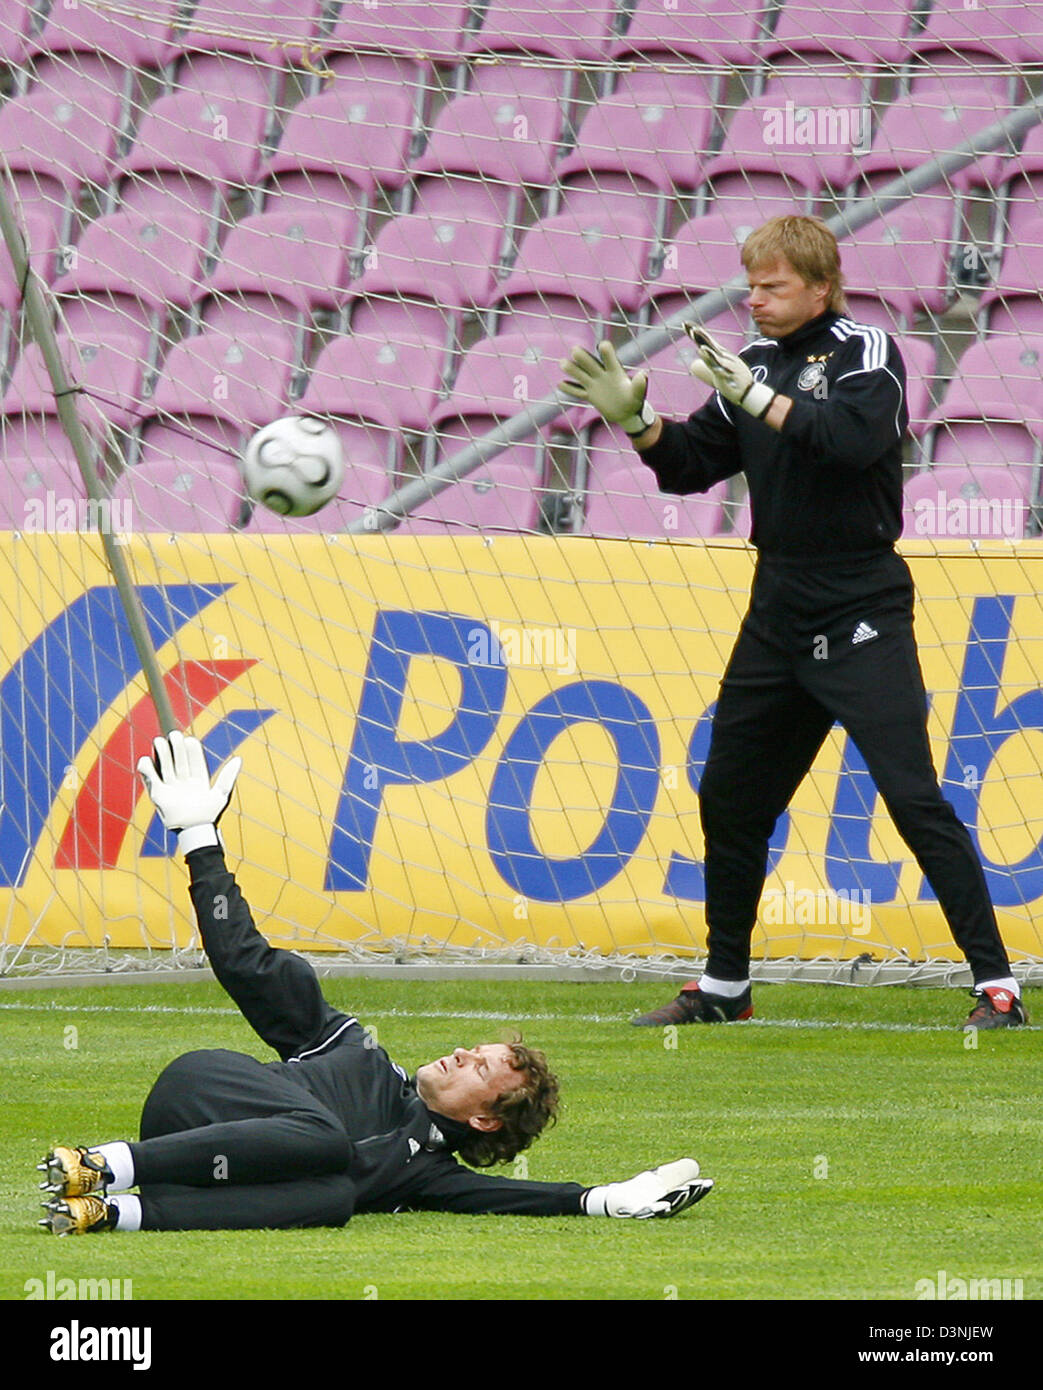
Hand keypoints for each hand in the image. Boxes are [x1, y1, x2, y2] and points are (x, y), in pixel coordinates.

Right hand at [137, 732, 240, 834]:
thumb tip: (238, 759)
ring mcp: (170, 786)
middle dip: (176, 746)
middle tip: (174, 735)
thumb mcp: (222, 794)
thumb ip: (228, 776)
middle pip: (178, 759)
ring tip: (160, 741)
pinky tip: (148, 759)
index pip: (193, 758)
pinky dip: (147, 768)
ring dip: (162, 752)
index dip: (191, 748)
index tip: (190, 739)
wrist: (194, 830)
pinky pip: (150, 777)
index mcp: (198, 778)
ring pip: (165, 765)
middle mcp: (184, 780)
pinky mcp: (158, 793)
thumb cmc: (209, 814)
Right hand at [560, 341, 654, 435]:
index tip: (603, 345)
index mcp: (615, 371)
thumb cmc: (635, 401)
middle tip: (575, 350)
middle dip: (583, 357)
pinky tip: (560, 384)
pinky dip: (570, 389)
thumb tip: (642, 374)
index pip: (609, 358)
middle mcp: (602, 375)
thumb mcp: (638, 395)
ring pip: (581, 375)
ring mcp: (594, 385)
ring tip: (562, 363)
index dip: (606, 351)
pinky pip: (578, 392)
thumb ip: (639, 385)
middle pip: (590, 364)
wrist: (627, 413)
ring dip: (572, 370)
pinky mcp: (590, 396)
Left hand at [585, 1159, 712, 1217]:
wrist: (617, 1199)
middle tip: (697, 1184)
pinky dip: (653, 1208)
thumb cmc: (642, 1190)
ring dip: (675, 1200)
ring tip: (683, 1190)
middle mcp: (663, 1210)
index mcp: (671, 1202)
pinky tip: (661, 1205)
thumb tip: (695, 1166)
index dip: (699, 1191)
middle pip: (679, 1203)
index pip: (689, 1197)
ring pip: (665, 1209)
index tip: (709, 1182)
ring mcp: (649, 1213)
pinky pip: (644, 1212)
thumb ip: (676, 1172)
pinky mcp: (634, 1213)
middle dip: (689, 1194)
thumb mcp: (661, 1177)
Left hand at [688, 327, 774, 419]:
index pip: (705, 341)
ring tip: (695, 333)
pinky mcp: (727, 374)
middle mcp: (722, 356)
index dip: (695, 332)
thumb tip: (693, 365)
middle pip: (708, 342)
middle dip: (698, 333)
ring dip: (704, 342)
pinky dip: (711, 357)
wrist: (749, 392)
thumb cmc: (732, 382)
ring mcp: (725, 364)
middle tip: (687, 324)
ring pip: (713, 352)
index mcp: (719, 354)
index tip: (684, 323)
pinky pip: (718, 365)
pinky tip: (703, 351)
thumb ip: (704, 368)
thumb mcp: (716, 373)